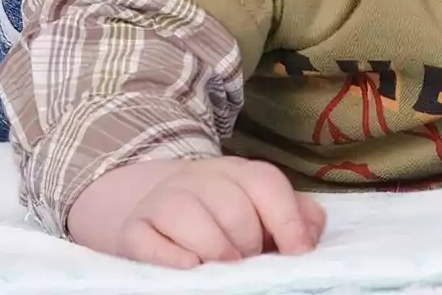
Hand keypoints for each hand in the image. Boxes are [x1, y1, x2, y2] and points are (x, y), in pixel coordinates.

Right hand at [67, 155, 325, 266]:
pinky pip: (148, 241)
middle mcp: (200, 179)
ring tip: (223, 268)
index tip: (297, 253)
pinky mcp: (133, 229)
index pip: (266, 184)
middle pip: (232, 207)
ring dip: (214, 250)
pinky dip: (170, 257)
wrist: (155, 207)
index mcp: (239, 173)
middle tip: (250, 264)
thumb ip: (295, 216)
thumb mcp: (261, 208)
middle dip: (248, 244)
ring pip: (188, 216)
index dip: (286, 220)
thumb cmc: (221, 216)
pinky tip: (190, 267)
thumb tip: (308, 238)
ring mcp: (163, 201)